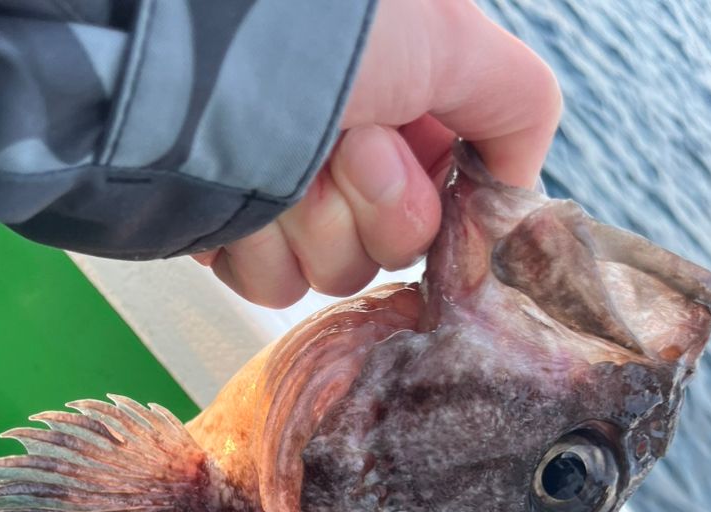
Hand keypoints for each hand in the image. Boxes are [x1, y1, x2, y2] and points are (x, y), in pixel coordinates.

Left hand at [195, 0, 560, 307]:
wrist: (192, 54)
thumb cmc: (320, 23)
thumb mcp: (451, 36)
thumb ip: (518, 104)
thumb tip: (518, 188)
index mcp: (400, 106)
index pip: (446, 202)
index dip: (433, 199)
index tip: (411, 162)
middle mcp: (344, 150)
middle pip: (394, 249)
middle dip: (377, 206)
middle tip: (348, 144)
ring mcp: (284, 194)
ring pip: (333, 273)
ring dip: (316, 223)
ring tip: (286, 160)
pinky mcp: (229, 229)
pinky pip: (270, 285)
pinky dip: (258, 246)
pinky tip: (243, 194)